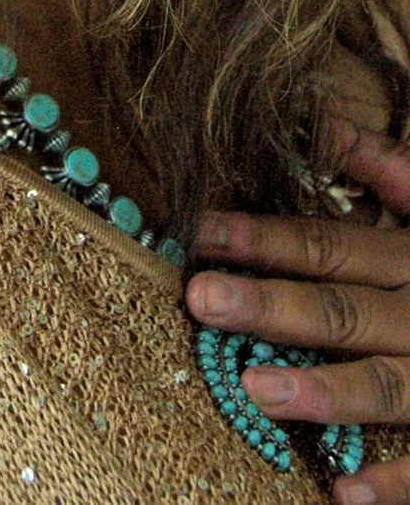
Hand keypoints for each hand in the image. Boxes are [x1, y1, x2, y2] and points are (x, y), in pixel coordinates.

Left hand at [186, 122, 409, 504]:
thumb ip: (391, 169)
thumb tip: (323, 121)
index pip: (328, 244)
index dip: (262, 238)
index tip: (198, 231)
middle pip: (342, 309)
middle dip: (272, 304)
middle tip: (203, 300)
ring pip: (385, 383)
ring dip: (323, 389)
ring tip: (254, 389)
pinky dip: (394, 481)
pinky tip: (342, 495)